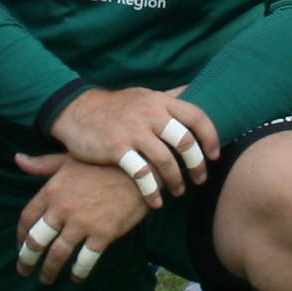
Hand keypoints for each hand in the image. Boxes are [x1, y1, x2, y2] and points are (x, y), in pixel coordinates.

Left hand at [8, 154, 152, 283]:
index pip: (27, 218)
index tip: (20, 244)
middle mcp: (63, 209)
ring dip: (49, 270)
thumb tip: (18, 159)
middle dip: (26, 259)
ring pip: (58, 254)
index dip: (20, 235)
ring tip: (45, 279)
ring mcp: (82, 223)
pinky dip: (78, 271)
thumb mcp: (69, 159)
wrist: (138, 170)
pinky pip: (85, 259)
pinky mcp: (103, 234)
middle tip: (23, 269)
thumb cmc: (102, 162)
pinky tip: (75, 277)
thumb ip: (42, 164)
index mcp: (52, 190)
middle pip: (37, 240)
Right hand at [49, 87, 219, 206]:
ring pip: (166, 161)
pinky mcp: (116, 148)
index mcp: (160, 101)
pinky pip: (141, 174)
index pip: (197, 116)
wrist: (76, 111)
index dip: (211, 138)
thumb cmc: (116, 107)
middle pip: (185, 141)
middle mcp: (150, 113)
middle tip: (200, 179)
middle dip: (197, 164)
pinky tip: (155, 202)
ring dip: (176, 181)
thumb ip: (169, 97)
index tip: (215, 156)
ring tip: (178, 191)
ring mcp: (133, 131)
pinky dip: (151, 191)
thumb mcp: (144, 95)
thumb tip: (195, 89)